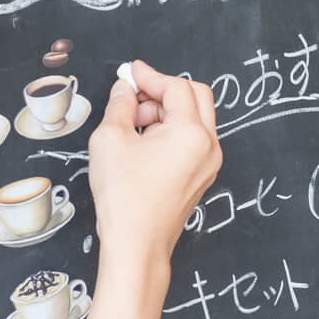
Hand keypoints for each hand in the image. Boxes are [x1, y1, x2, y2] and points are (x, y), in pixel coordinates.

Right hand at [86, 61, 221, 275]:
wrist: (136, 245)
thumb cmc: (125, 198)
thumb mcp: (110, 140)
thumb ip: (119, 106)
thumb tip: (124, 90)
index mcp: (192, 133)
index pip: (176, 87)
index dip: (150, 76)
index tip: (130, 73)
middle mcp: (209, 146)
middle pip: (196, 96)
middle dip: (163, 91)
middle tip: (134, 98)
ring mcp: (209, 163)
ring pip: (195, 119)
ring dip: (167, 112)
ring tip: (133, 127)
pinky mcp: (201, 176)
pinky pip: (192, 140)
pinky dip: (172, 132)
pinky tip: (144, 144)